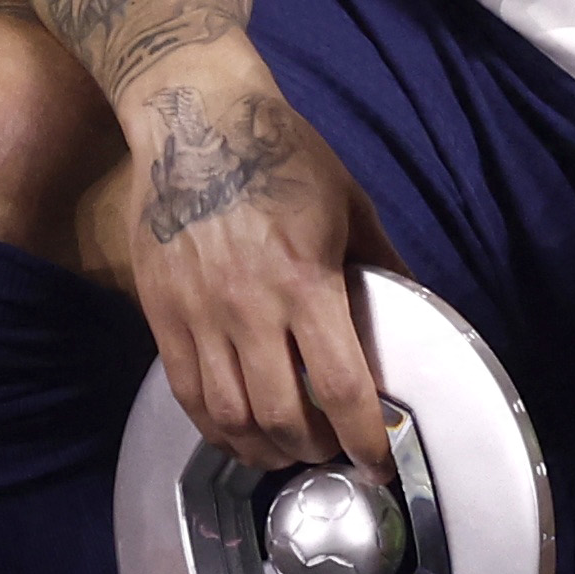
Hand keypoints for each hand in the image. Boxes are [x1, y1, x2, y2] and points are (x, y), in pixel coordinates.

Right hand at [116, 48, 395, 471]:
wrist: (193, 114)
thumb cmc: (280, 151)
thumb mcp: (349, 199)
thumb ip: (382, 263)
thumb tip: (414, 312)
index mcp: (305, 280)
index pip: (341, 386)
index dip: (363, 439)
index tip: (376, 459)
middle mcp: (249, 307)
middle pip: (282, 416)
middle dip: (313, 449)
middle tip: (330, 450)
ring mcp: (198, 312)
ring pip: (230, 416)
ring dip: (263, 449)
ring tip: (284, 450)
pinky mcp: (160, 310)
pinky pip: (186, 391)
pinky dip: (213, 426)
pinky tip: (236, 430)